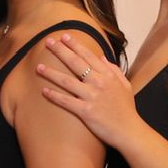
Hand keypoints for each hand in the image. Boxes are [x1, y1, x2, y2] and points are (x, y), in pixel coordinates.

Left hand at [35, 32, 135, 148]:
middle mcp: (99, 83)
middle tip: (48, 42)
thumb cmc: (126, 110)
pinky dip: (54, 95)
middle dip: (60, 51)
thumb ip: (114, 70)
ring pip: (67, 81)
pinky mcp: (86, 111)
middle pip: (75, 63)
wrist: (129, 130)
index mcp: (108, 75)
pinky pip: (66, 101)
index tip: (64, 36)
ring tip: (39, 66)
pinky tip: (43, 90)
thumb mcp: (125, 85)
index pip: (88, 55)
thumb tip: (102, 57)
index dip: (75, 45)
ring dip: (51, 73)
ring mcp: (91, 97)